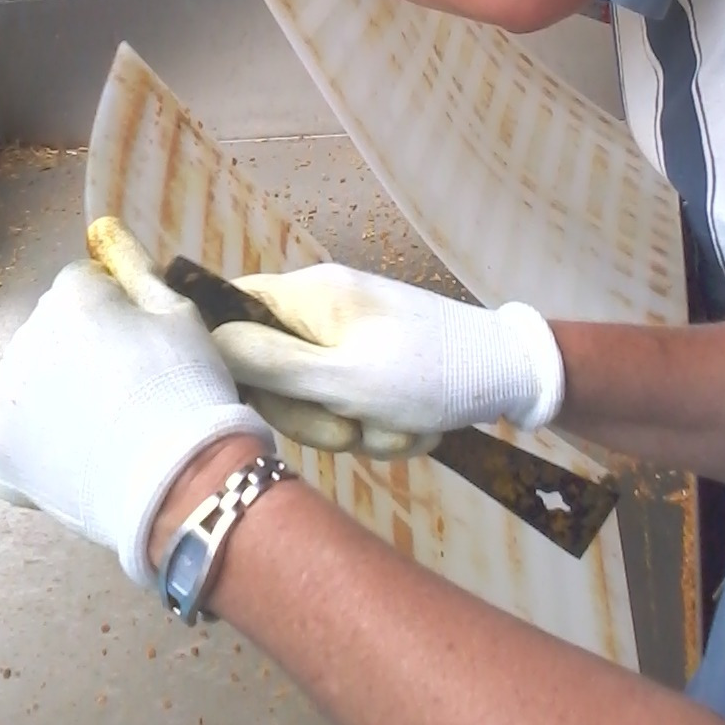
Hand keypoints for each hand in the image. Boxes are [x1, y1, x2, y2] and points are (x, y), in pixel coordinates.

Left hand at [0, 261, 273, 586]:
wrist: (177, 480)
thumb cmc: (189, 388)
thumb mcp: (183, 316)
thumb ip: (141, 274)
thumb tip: (115, 238)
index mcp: (71, 297)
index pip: (84, 282)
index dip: (117, 309)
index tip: (142, 342)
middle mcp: (25, 336)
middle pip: (52, 330)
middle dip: (80, 349)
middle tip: (128, 390)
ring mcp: (3, 396)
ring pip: (29, 382)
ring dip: (54, 394)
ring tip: (104, 430)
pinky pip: (13, 435)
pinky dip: (38, 445)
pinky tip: (78, 458)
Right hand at [212, 264, 564, 456]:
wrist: (512, 377)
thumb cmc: (430, 372)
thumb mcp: (345, 378)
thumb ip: (272, 364)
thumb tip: (211, 342)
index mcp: (308, 295)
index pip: (231, 304)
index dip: (224, 350)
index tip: (245, 393)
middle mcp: (323, 310)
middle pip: (271, 368)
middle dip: (312, 413)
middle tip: (350, 428)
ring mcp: (351, 338)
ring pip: (315, 397)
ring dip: (356, 427)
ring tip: (398, 427)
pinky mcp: (376, 365)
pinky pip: (352, 405)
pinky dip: (381, 425)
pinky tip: (415, 427)